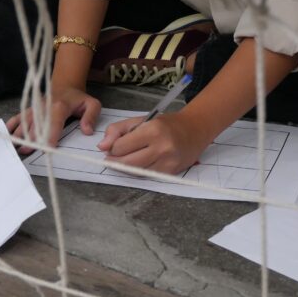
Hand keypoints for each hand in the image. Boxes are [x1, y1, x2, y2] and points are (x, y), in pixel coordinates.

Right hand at [6, 86, 100, 154]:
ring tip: (16, 146)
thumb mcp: (92, 104)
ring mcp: (36, 108)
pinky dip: (12, 124)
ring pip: (26, 122)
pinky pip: (19, 116)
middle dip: (31, 138)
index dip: (50, 136)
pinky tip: (8, 133)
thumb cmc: (78, 98)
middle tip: (26, 151)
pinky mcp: (30, 109)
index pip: (53, 123)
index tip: (46, 148)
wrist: (65, 85)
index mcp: (60, 106)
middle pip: (37, 125)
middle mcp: (44, 107)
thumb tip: (87, 131)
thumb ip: (91, 116)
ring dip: (20, 134)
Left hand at [97, 112, 211, 174]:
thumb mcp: (140, 120)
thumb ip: (117, 130)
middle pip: (127, 163)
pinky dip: (140, 172)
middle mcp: (161, 147)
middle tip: (111, 159)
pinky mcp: (172, 172)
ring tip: (125, 160)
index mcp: (152, 130)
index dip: (111, 149)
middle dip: (115, 162)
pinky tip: (139, 165)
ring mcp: (168, 162)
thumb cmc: (165, 124)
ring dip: (126, 169)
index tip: (110, 148)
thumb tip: (102, 147)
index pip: (120, 147)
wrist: (195, 129)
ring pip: (136, 172)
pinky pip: (148, 176)